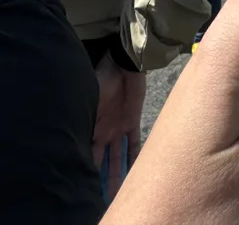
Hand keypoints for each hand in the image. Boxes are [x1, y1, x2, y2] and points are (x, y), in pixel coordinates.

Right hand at [93, 53, 145, 199]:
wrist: (124, 63)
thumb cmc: (103, 78)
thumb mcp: (92, 100)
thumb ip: (88, 118)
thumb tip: (76, 136)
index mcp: (91, 128)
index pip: (87, 154)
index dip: (85, 170)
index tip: (82, 187)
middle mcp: (104, 132)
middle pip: (102, 162)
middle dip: (101, 180)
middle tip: (103, 199)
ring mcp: (119, 127)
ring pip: (119, 158)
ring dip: (118, 175)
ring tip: (118, 193)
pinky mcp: (134, 120)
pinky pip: (135, 142)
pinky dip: (136, 156)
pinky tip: (138, 171)